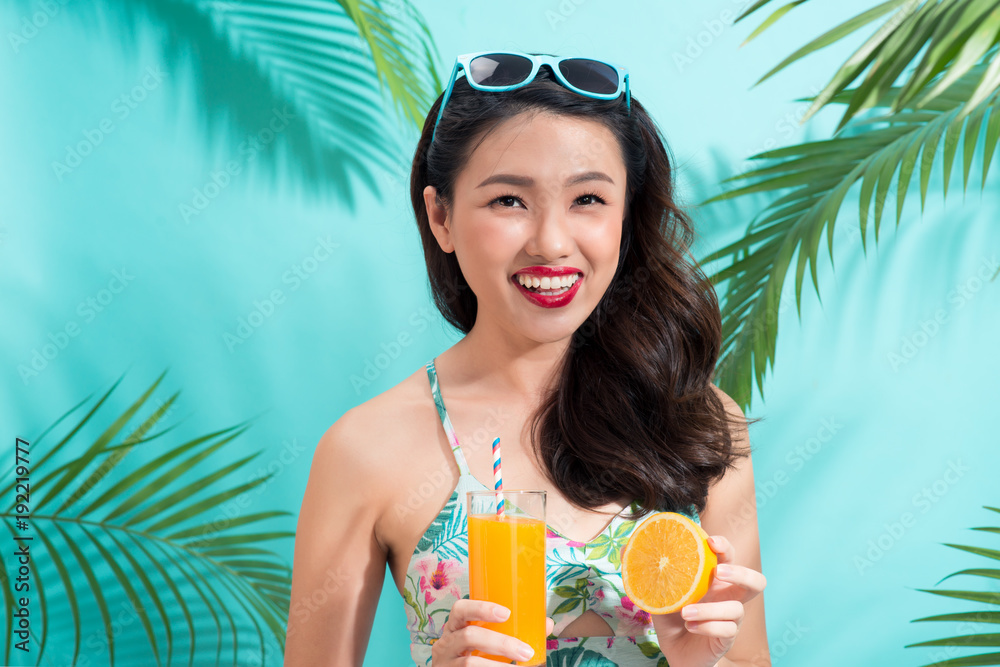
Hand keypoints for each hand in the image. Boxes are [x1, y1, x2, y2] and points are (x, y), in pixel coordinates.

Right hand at [431, 599, 553, 665]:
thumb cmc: (473, 657)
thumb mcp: (486, 644)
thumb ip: (512, 633)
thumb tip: (546, 624)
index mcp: (454, 628)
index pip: (459, 609)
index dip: (481, 608)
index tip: (506, 613)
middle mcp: (445, 645)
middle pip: (469, 636)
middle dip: (501, 643)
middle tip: (526, 652)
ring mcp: (445, 664)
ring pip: (469, 663)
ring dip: (498, 666)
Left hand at [652, 535, 766, 666]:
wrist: (675, 651)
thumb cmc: (671, 615)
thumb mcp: (656, 591)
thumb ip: (645, 571)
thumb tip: (626, 547)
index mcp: (714, 579)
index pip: (730, 556)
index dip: (725, 546)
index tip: (709, 541)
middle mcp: (727, 596)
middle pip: (756, 581)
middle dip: (740, 573)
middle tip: (717, 572)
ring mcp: (731, 618)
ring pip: (737, 609)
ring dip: (710, 610)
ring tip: (685, 612)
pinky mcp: (727, 637)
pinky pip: (728, 630)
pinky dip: (707, 626)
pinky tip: (689, 626)